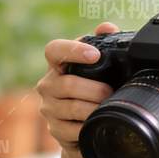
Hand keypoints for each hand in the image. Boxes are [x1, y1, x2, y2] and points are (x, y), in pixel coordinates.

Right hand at [37, 21, 119, 157]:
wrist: (85, 129)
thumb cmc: (93, 93)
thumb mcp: (101, 68)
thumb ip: (104, 44)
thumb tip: (107, 27)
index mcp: (57, 65)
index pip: (54, 50)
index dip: (73, 50)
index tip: (94, 55)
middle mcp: (48, 85)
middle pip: (68, 84)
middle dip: (95, 90)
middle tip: (111, 92)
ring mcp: (49, 109)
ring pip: (72, 108)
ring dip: (94, 108)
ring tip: (108, 108)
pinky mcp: (54, 130)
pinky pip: (74, 130)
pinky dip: (90, 126)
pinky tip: (99, 124)